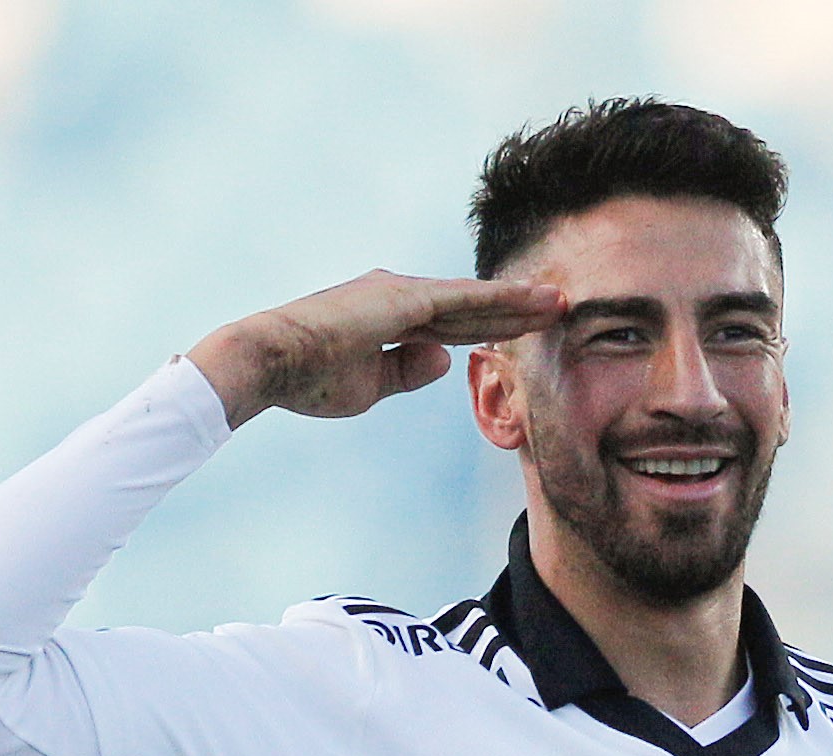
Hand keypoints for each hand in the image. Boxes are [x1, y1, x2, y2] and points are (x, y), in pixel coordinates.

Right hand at [185, 271, 563, 428]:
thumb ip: (407, 372)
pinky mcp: (407, 298)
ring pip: (475, 301)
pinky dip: (504, 301)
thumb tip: (444, 362)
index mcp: (389, 316)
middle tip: (557, 308)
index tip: (522, 332)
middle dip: (514, 311)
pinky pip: (467, 302)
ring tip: (561, 302)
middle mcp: (400, 296)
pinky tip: (536, 302)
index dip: (489, 327)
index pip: (450, 324)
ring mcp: (404, 293)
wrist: (272, 359)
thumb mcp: (368, 385)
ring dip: (520, 303)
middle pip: (470, 308)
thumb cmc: (307, 377)